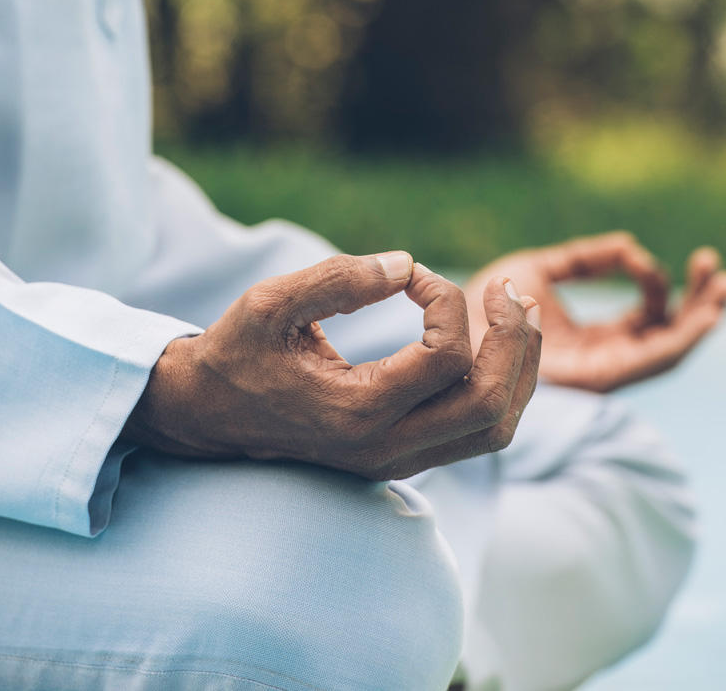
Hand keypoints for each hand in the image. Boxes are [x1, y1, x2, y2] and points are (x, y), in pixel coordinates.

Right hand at [122, 253, 543, 480]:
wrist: (205, 413)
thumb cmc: (234, 353)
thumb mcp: (269, 304)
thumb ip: (336, 280)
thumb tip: (406, 263)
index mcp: (355, 412)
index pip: (445, 360)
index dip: (447, 301)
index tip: (413, 274)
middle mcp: (384, 448)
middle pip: (491, 405)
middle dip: (515, 342)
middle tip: (508, 290)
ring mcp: (396, 461)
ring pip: (496, 429)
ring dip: (519, 370)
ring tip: (518, 316)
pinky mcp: (401, 458)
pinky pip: (476, 433)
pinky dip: (499, 389)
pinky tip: (491, 345)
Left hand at [465, 233, 725, 393]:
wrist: (451, 323)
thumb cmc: (484, 302)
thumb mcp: (539, 270)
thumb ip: (584, 258)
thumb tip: (629, 245)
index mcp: (596, 338)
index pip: (647, 315)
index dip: (657, 283)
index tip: (637, 255)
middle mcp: (606, 359)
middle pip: (670, 334)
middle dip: (700, 302)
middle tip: (718, 269)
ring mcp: (604, 371)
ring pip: (671, 347)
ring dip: (701, 314)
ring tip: (722, 283)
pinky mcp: (599, 377)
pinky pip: (653, 359)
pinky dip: (680, 334)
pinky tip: (699, 308)